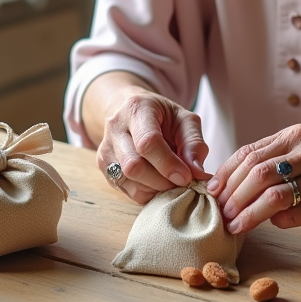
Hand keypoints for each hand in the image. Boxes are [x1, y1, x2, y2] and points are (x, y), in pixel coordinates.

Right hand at [95, 86, 210, 203]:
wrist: (133, 112)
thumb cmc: (163, 117)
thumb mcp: (185, 120)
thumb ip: (194, 143)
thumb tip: (197, 172)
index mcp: (137, 109)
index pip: (147, 142)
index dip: (168, 164)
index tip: (186, 177)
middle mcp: (115, 128)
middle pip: (134, 166)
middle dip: (162, 181)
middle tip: (182, 182)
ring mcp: (105, 148)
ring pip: (128, 180)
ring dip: (155, 189)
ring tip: (171, 182)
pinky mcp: (103, 166)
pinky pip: (125, 189)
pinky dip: (146, 193)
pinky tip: (158, 184)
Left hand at [206, 124, 300, 234]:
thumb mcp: (297, 145)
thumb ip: (267, 157)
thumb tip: (226, 184)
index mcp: (294, 136)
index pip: (249, 154)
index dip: (226, 175)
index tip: (212, 191)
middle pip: (258, 174)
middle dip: (234, 196)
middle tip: (221, 212)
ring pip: (274, 196)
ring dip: (249, 214)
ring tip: (235, 224)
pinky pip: (295, 214)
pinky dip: (277, 221)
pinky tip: (269, 223)